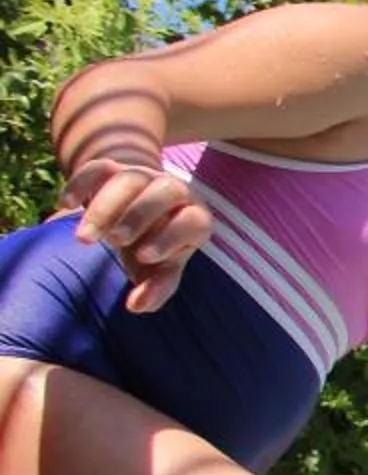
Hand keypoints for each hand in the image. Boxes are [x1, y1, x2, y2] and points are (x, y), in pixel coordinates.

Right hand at [65, 157, 212, 312]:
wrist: (139, 214)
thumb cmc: (155, 247)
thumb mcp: (159, 269)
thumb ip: (155, 287)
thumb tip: (137, 306)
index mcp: (195, 217)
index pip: (192, 221)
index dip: (171, 237)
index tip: (144, 256)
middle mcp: (174, 191)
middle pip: (164, 192)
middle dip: (139, 216)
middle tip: (114, 242)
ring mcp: (144, 176)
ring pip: (129, 179)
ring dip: (105, 207)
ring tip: (85, 239)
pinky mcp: (114, 168)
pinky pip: (98, 167)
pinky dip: (81, 182)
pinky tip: (66, 205)